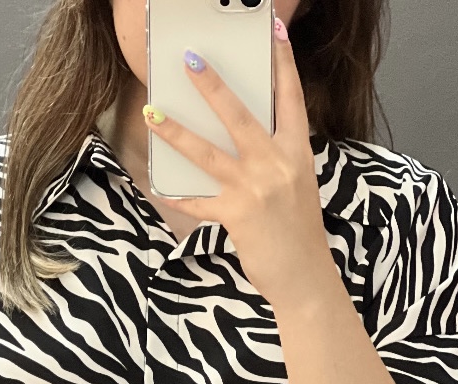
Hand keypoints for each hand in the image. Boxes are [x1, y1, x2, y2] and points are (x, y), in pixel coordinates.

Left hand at [142, 17, 336, 306]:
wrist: (305, 277)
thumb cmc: (299, 234)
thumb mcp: (297, 187)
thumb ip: (274, 161)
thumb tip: (242, 143)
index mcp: (297, 154)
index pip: (290, 99)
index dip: (282, 63)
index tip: (273, 32)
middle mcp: (277, 165)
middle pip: (241, 115)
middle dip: (214, 86)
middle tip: (190, 60)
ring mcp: (256, 189)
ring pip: (208, 152)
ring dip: (176, 131)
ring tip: (151, 113)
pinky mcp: (236, 216)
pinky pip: (198, 202)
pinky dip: (178, 197)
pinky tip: (158, 189)